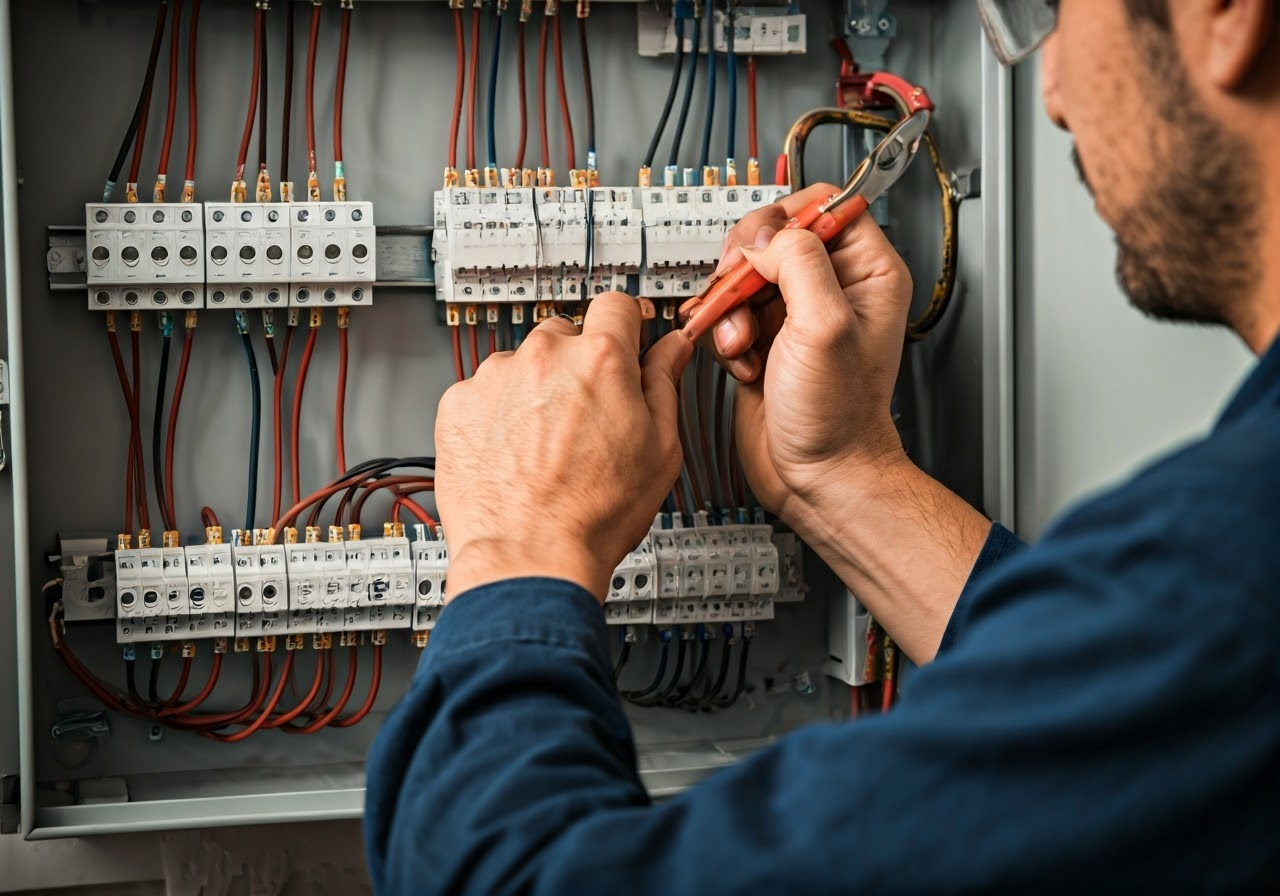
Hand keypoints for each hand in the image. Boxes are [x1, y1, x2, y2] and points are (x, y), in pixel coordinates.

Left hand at [435, 294, 693, 601]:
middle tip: (588, 416)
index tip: (627, 342)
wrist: (529, 556)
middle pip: (567, 334)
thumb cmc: (595, 513)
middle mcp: (543, 357)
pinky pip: (483, 393)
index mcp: (600, 359)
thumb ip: (665, 383)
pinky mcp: (457, 404)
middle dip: (579, 365)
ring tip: (547, 446)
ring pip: (522, 365)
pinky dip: (497, 414)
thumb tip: (672, 348)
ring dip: (535, 390)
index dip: (627, 327)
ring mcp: (494, 378)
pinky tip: (515, 453)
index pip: (617, 306)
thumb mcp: (660, 447)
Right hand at [706, 183, 914, 524]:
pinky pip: (728, 311)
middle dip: (745, 266)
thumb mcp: (825, 327)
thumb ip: (799, 263)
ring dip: (729, 306)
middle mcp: (831, 286)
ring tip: (743, 342)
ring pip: (743, 274)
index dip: (786, 218)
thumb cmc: (838, 416)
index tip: (764, 247)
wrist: (816, 475)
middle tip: (738, 291)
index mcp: (866, 271)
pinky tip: (741, 361)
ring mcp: (794, 312)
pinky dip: (723, 334)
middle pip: (771, 235)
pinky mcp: (763, 337)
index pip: (824, 204)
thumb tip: (765, 235)